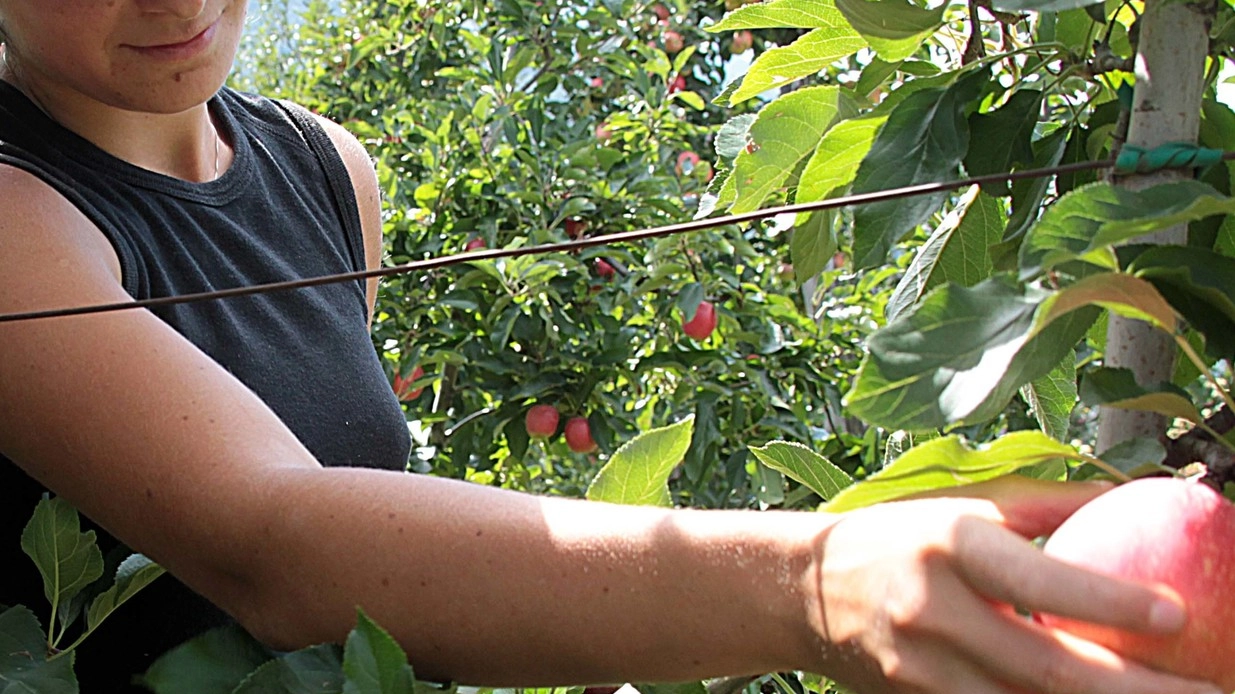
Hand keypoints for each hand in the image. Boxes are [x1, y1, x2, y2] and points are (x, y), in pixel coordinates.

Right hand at [810, 477, 1221, 693]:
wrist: (804, 591)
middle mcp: (933, 611)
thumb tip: (1145, 494)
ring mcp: (921, 670)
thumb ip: (1050, 508)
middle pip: (1045, 666)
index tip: (1176, 613)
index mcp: (950, 547)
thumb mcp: (964, 506)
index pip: (1037, 579)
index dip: (1107, 598)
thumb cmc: (900, 537)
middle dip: (1133, 690)